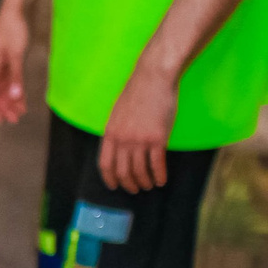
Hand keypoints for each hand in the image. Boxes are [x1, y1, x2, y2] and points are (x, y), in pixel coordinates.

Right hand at [0, 3, 28, 124]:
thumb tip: (14, 96)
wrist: (15, 10)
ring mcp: (1, 63)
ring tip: (20, 111)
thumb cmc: (13, 30)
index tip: (1, 120)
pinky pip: (11, 78)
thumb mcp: (16, 55)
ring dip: (11, 99)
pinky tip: (21, 96)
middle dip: (5, 106)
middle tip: (14, 120)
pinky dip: (16, 88)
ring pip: (4, 86)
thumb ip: (16, 77)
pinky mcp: (9, 59)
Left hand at [98, 60, 177, 192]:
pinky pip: (157, 164)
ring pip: (140, 171)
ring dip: (145, 182)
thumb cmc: (138, 93)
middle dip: (129, 184)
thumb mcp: (118, 113)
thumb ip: (117, 131)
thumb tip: (118, 148)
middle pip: (123, 171)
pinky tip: (162, 180)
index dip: (110, 178)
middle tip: (136, 189)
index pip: (105, 164)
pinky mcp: (158, 138)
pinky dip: (159, 175)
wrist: (153, 78)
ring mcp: (140, 140)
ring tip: (150, 185)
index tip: (115, 186)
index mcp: (110, 133)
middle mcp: (122, 139)